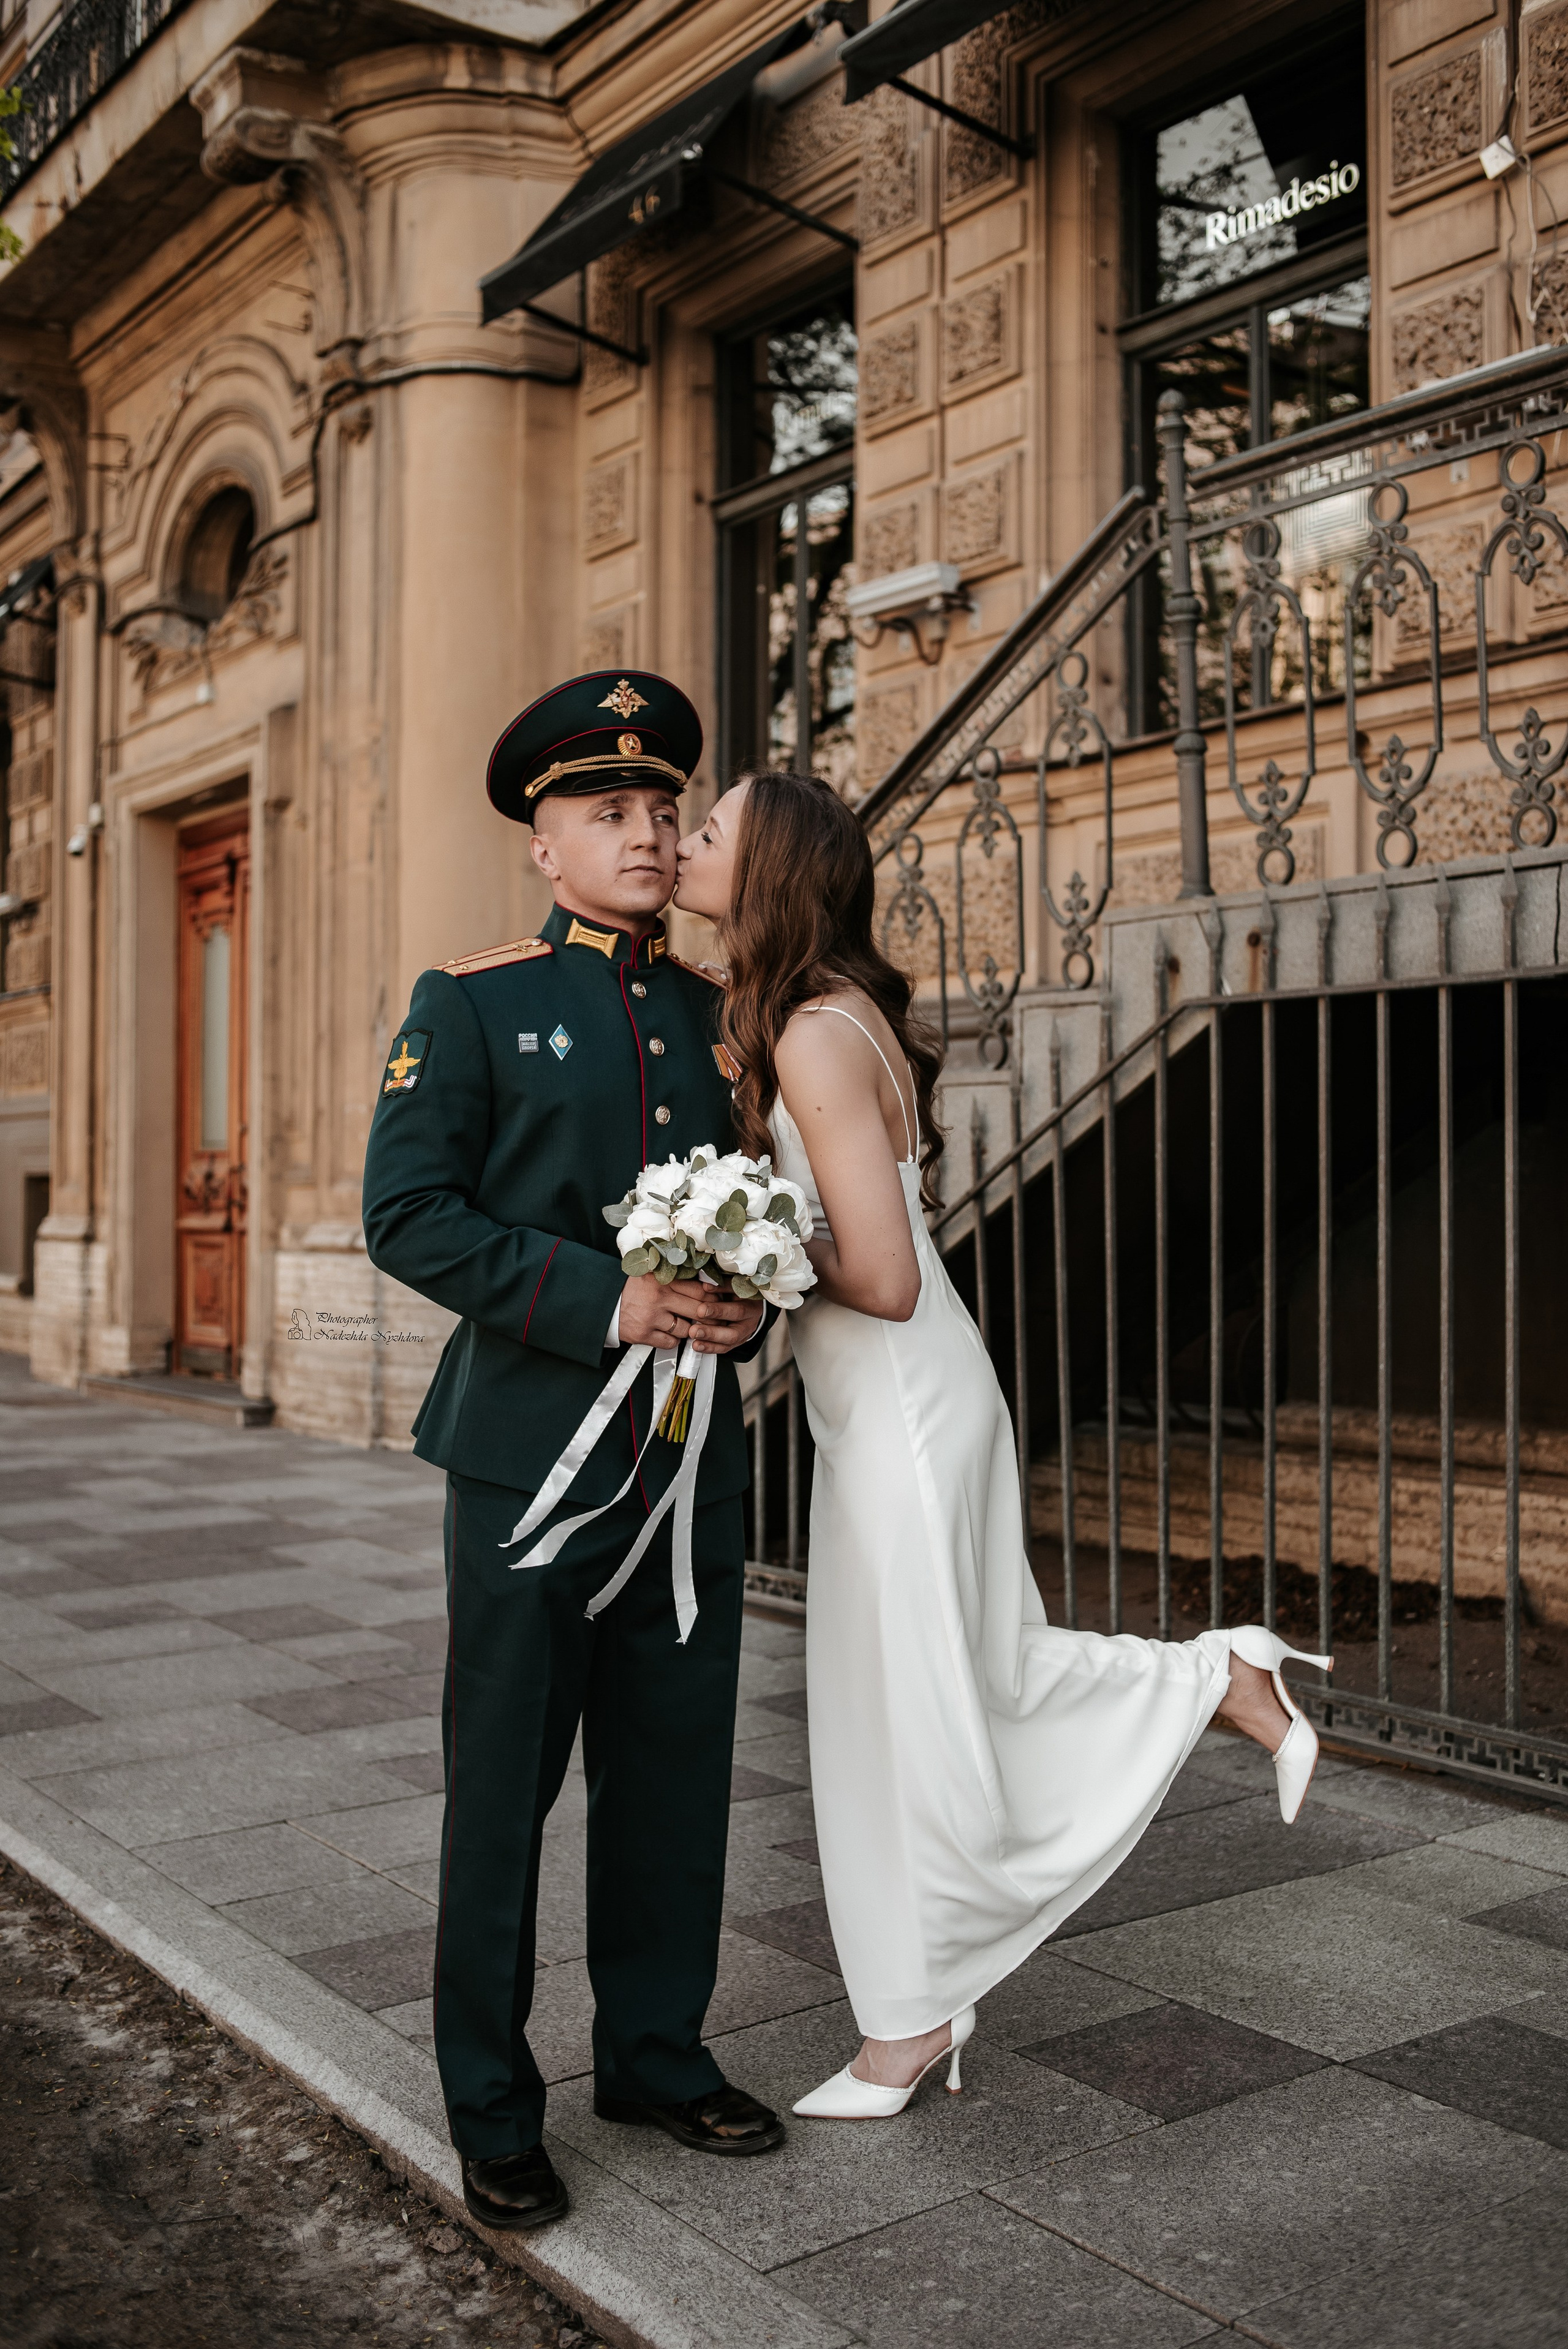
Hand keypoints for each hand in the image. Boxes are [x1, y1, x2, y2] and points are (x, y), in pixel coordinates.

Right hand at [617, 1273, 762, 1354]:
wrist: (605, 1304)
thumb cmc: (633, 1288)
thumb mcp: (652, 1274)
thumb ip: (675, 1275)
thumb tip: (706, 1280)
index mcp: (663, 1280)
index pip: (700, 1290)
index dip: (713, 1297)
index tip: (719, 1300)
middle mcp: (659, 1298)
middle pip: (699, 1310)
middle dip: (710, 1316)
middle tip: (715, 1318)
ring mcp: (652, 1318)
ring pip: (687, 1329)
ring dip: (692, 1330)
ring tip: (692, 1326)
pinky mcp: (644, 1334)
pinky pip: (671, 1343)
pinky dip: (674, 1341)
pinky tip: (671, 1334)